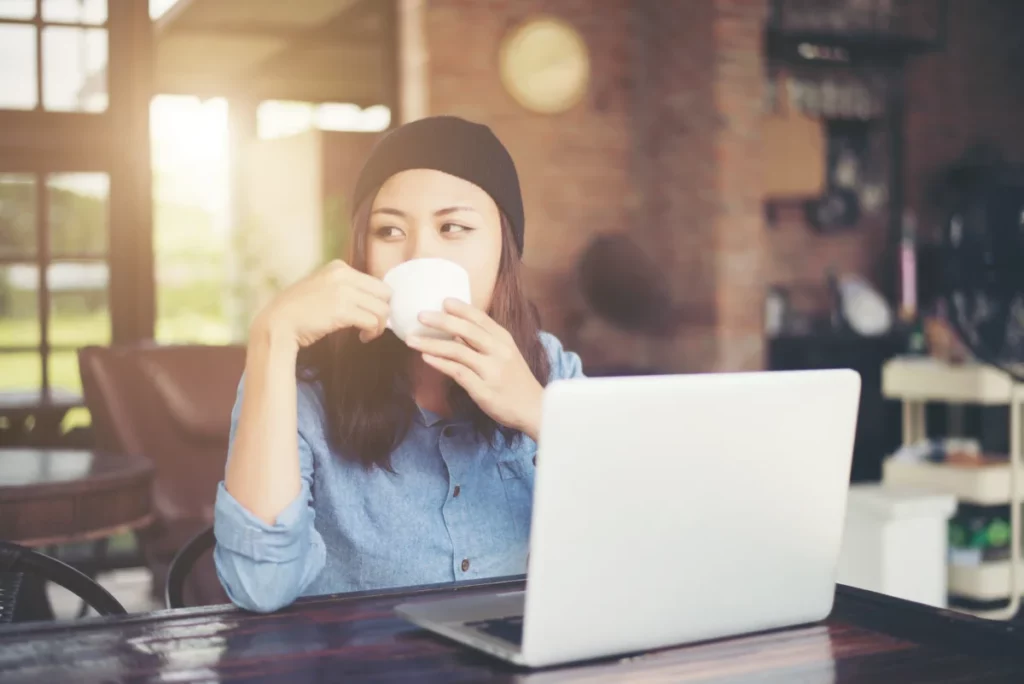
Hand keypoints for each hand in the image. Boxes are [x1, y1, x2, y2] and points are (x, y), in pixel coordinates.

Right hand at [252, 260, 391, 350]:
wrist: (278, 324)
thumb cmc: (298, 311)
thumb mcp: (322, 288)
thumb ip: (345, 288)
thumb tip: (371, 300)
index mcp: (339, 267)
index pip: (375, 282)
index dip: (378, 300)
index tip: (370, 313)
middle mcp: (343, 274)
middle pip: (385, 293)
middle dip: (383, 311)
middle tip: (373, 325)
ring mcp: (343, 291)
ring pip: (382, 309)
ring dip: (379, 325)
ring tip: (367, 333)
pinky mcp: (343, 310)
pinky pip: (373, 321)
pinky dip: (372, 332)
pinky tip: (362, 337)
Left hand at [406, 299, 544, 440]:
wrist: (534, 408)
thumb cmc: (516, 380)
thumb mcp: (505, 354)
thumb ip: (484, 341)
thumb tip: (455, 329)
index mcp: (504, 339)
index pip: (480, 318)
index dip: (461, 308)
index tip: (443, 301)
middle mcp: (498, 351)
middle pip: (467, 330)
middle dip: (441, 321)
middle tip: (420, 315)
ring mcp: (491, 370)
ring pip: (457, 351)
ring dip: (432, 344)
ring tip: (411, 339)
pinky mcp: (483, 390)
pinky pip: (457, 372)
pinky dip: (440, 364)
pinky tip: (426, 358)